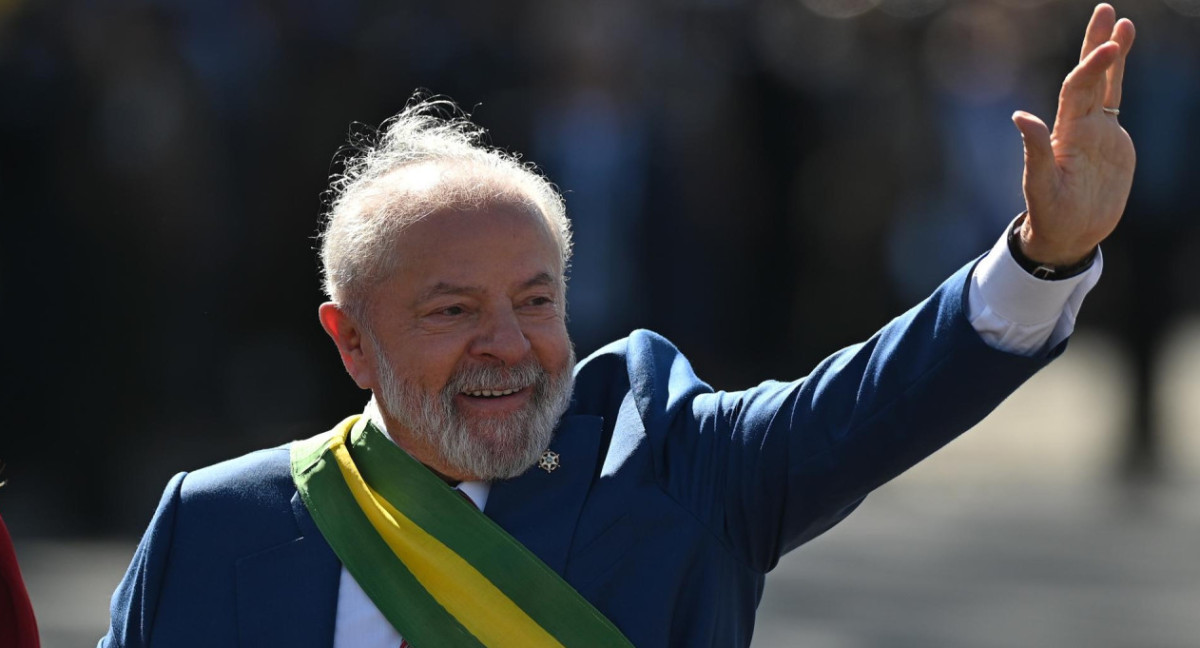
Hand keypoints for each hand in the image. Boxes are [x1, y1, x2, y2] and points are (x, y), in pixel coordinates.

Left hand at [1012, 3, 1135, 266]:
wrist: (1067, 233)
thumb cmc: (1050, 214)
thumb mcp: (1041, 186)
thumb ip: (1034, 152)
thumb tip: (1018, 116)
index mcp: (1066, 133)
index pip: (1077, 90)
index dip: (1090, 67)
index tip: (1107, 48)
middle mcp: (1080, 125)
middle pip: (1089, 76)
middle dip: (1097, 44)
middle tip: (1106, 10)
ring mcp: (1096, 130)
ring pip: (1105, 84)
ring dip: (1111, 55)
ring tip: (1123, 24)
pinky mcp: (1111, 140)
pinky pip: (1114, 102)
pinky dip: (1117, 79)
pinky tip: (1119, 59)